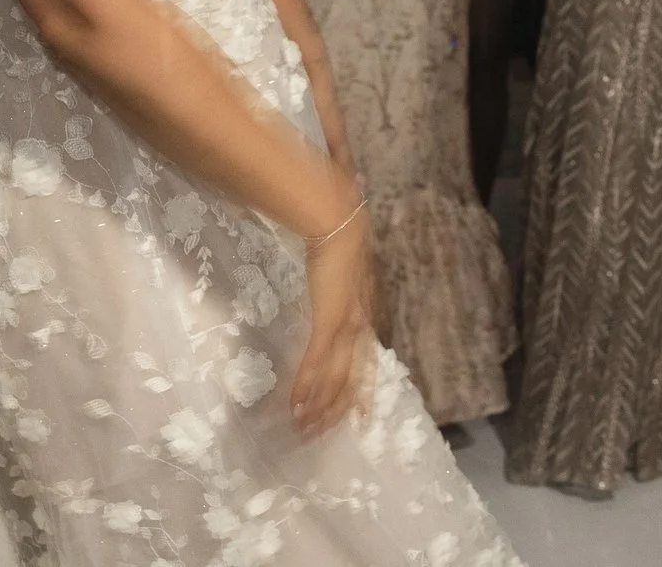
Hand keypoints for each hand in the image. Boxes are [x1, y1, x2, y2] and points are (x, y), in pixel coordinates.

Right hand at [292, 196, 377, 435]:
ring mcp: (346, 326)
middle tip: (320, 434)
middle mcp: (361, 327)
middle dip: (336, 410)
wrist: (340, 226)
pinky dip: (306, 386)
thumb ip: (343, 285)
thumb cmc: (342, 240)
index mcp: (366, 317)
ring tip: (304, 428)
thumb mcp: (348, 271)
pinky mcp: (328, 322)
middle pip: (352, 380)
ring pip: (335, 378)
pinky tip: (294, 404)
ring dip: (318, 406)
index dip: (362, 394)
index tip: (359, 419)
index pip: (366, 365)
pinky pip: (316, 362)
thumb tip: (334, 285)